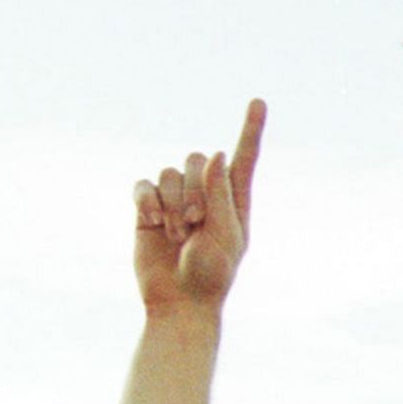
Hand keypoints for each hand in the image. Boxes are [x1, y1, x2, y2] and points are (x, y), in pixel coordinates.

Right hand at [133, 98, 264, 316]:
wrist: (180, 302)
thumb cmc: (212, 274)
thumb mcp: (225, 235)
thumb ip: (219, 194)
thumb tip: (213, 154)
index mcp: (234, 200)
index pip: (243, 158)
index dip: (250, 130)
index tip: (259, 102)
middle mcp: (205, 194)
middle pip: (195, 159)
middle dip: (193, 190)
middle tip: (195, 224)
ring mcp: (175, 199)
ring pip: (168, 173)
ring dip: (172, 204)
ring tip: (177, 235)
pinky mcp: (148, 209)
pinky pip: (143, 185)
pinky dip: (147, 201)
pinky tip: (152, 223)